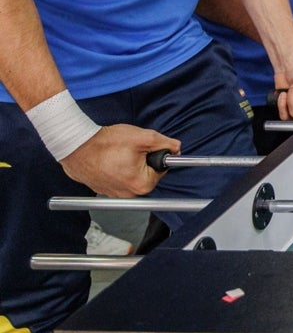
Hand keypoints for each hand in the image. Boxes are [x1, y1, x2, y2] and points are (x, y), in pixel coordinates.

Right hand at [60, 125, 180, 197]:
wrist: (76, 145)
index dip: (157, 155)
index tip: (148, 148)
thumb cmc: (106, 143)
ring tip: (118, 152)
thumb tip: (176, 148)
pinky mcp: (102, 188)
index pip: (161, 170)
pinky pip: (117, 178)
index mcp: (141, 185)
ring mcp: (113, 193)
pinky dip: (117, 168)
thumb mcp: (143, 137)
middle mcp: (127, 194)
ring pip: (132, 176)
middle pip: (147, 174)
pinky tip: (110, 158)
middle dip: (143, 160)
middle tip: (131, 148)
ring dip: (130, 163)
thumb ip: (165, 143)